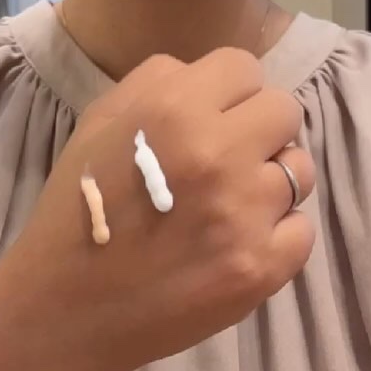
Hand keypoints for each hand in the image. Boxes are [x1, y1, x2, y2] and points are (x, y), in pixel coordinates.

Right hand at [0, 48, 314, 370]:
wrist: (67, 304)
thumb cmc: (80, 203)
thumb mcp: (100, 119)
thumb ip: (156, 81)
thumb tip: (206, 77)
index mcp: (174, 108)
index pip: (243, 66)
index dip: (230, 88)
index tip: (217, 113)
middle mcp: (218, 152)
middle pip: (284, 110)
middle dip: (259, 126)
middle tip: (229, 155)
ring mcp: (246, 213)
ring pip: (298, 169)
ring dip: (271, 179)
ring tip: (234, 202)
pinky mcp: (261, 267)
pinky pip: (303, 228)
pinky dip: (277, 233)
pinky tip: (239, 241)